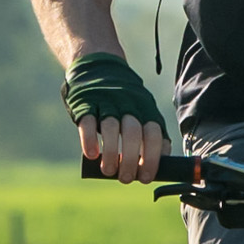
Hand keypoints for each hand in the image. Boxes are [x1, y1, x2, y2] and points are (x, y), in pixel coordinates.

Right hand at [63, 52, 166, 182]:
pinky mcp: (85, 102)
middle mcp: (127, 104)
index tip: (145, 177)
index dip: (152, 157)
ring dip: (111, 154)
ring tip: (108, 172)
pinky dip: (89, 140)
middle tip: (126, 179)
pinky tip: (91, 155)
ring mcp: (106, 102)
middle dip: (131, 160)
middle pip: (134, 133)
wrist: (96, 65)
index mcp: (145, 108)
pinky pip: (87, 122)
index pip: (154, 134)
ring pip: (111, 128)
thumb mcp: (141, 109)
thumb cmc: (122, 99)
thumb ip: (149, 134)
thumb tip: (157, 168)